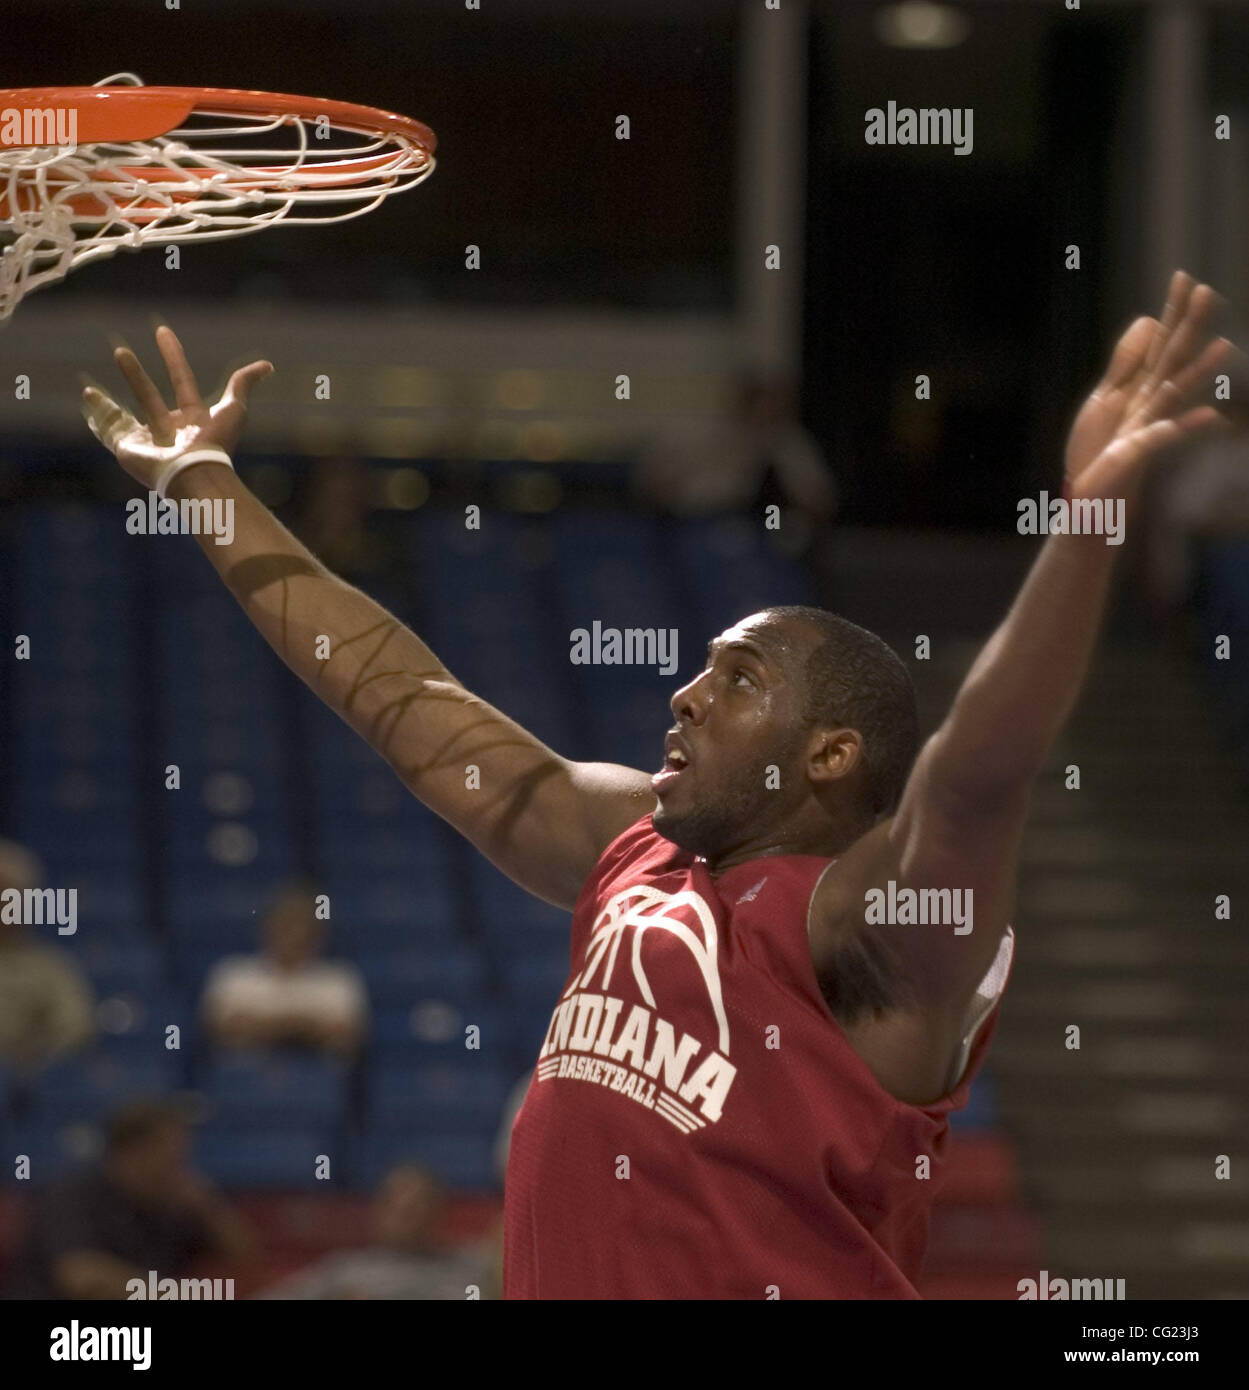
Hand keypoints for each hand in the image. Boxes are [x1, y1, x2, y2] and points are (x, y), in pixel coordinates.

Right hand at [81, 324, 272, 489]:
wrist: (193, 472)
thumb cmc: (215, 442)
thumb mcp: (234, 408)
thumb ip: (244, 384)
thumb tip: (268, 365)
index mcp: (192, 418)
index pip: (181, 379)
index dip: (173, 355)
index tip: (162, 330)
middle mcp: (169, 428)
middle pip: (148, 394)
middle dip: (134, 373)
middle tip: (120, 350)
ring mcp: (147, 439)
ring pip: (124, 413)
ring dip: (108, 398)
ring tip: (91, 384)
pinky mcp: (128, 448)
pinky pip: (108, 430)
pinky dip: (97, 415)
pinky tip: (88, 399)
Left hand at [1063, 270, 1245, 506]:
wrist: (1091, 500)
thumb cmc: (1099, 450)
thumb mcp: (1105, 399)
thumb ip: (1125, 363)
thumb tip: (1148, 320)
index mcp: (1140, 388)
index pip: (1160, 343)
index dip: (1171, 312)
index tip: (1183, 276)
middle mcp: (1149, 404)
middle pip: (1172, 359)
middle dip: (1188, 328)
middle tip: (1208, 292)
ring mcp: (1146, 427)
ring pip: (1175, 394)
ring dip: (1199, 371)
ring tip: (1225, 346)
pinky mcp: (1137, 454)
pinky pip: (1162, 439)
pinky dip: (1185, 428)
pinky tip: (1213, 418)